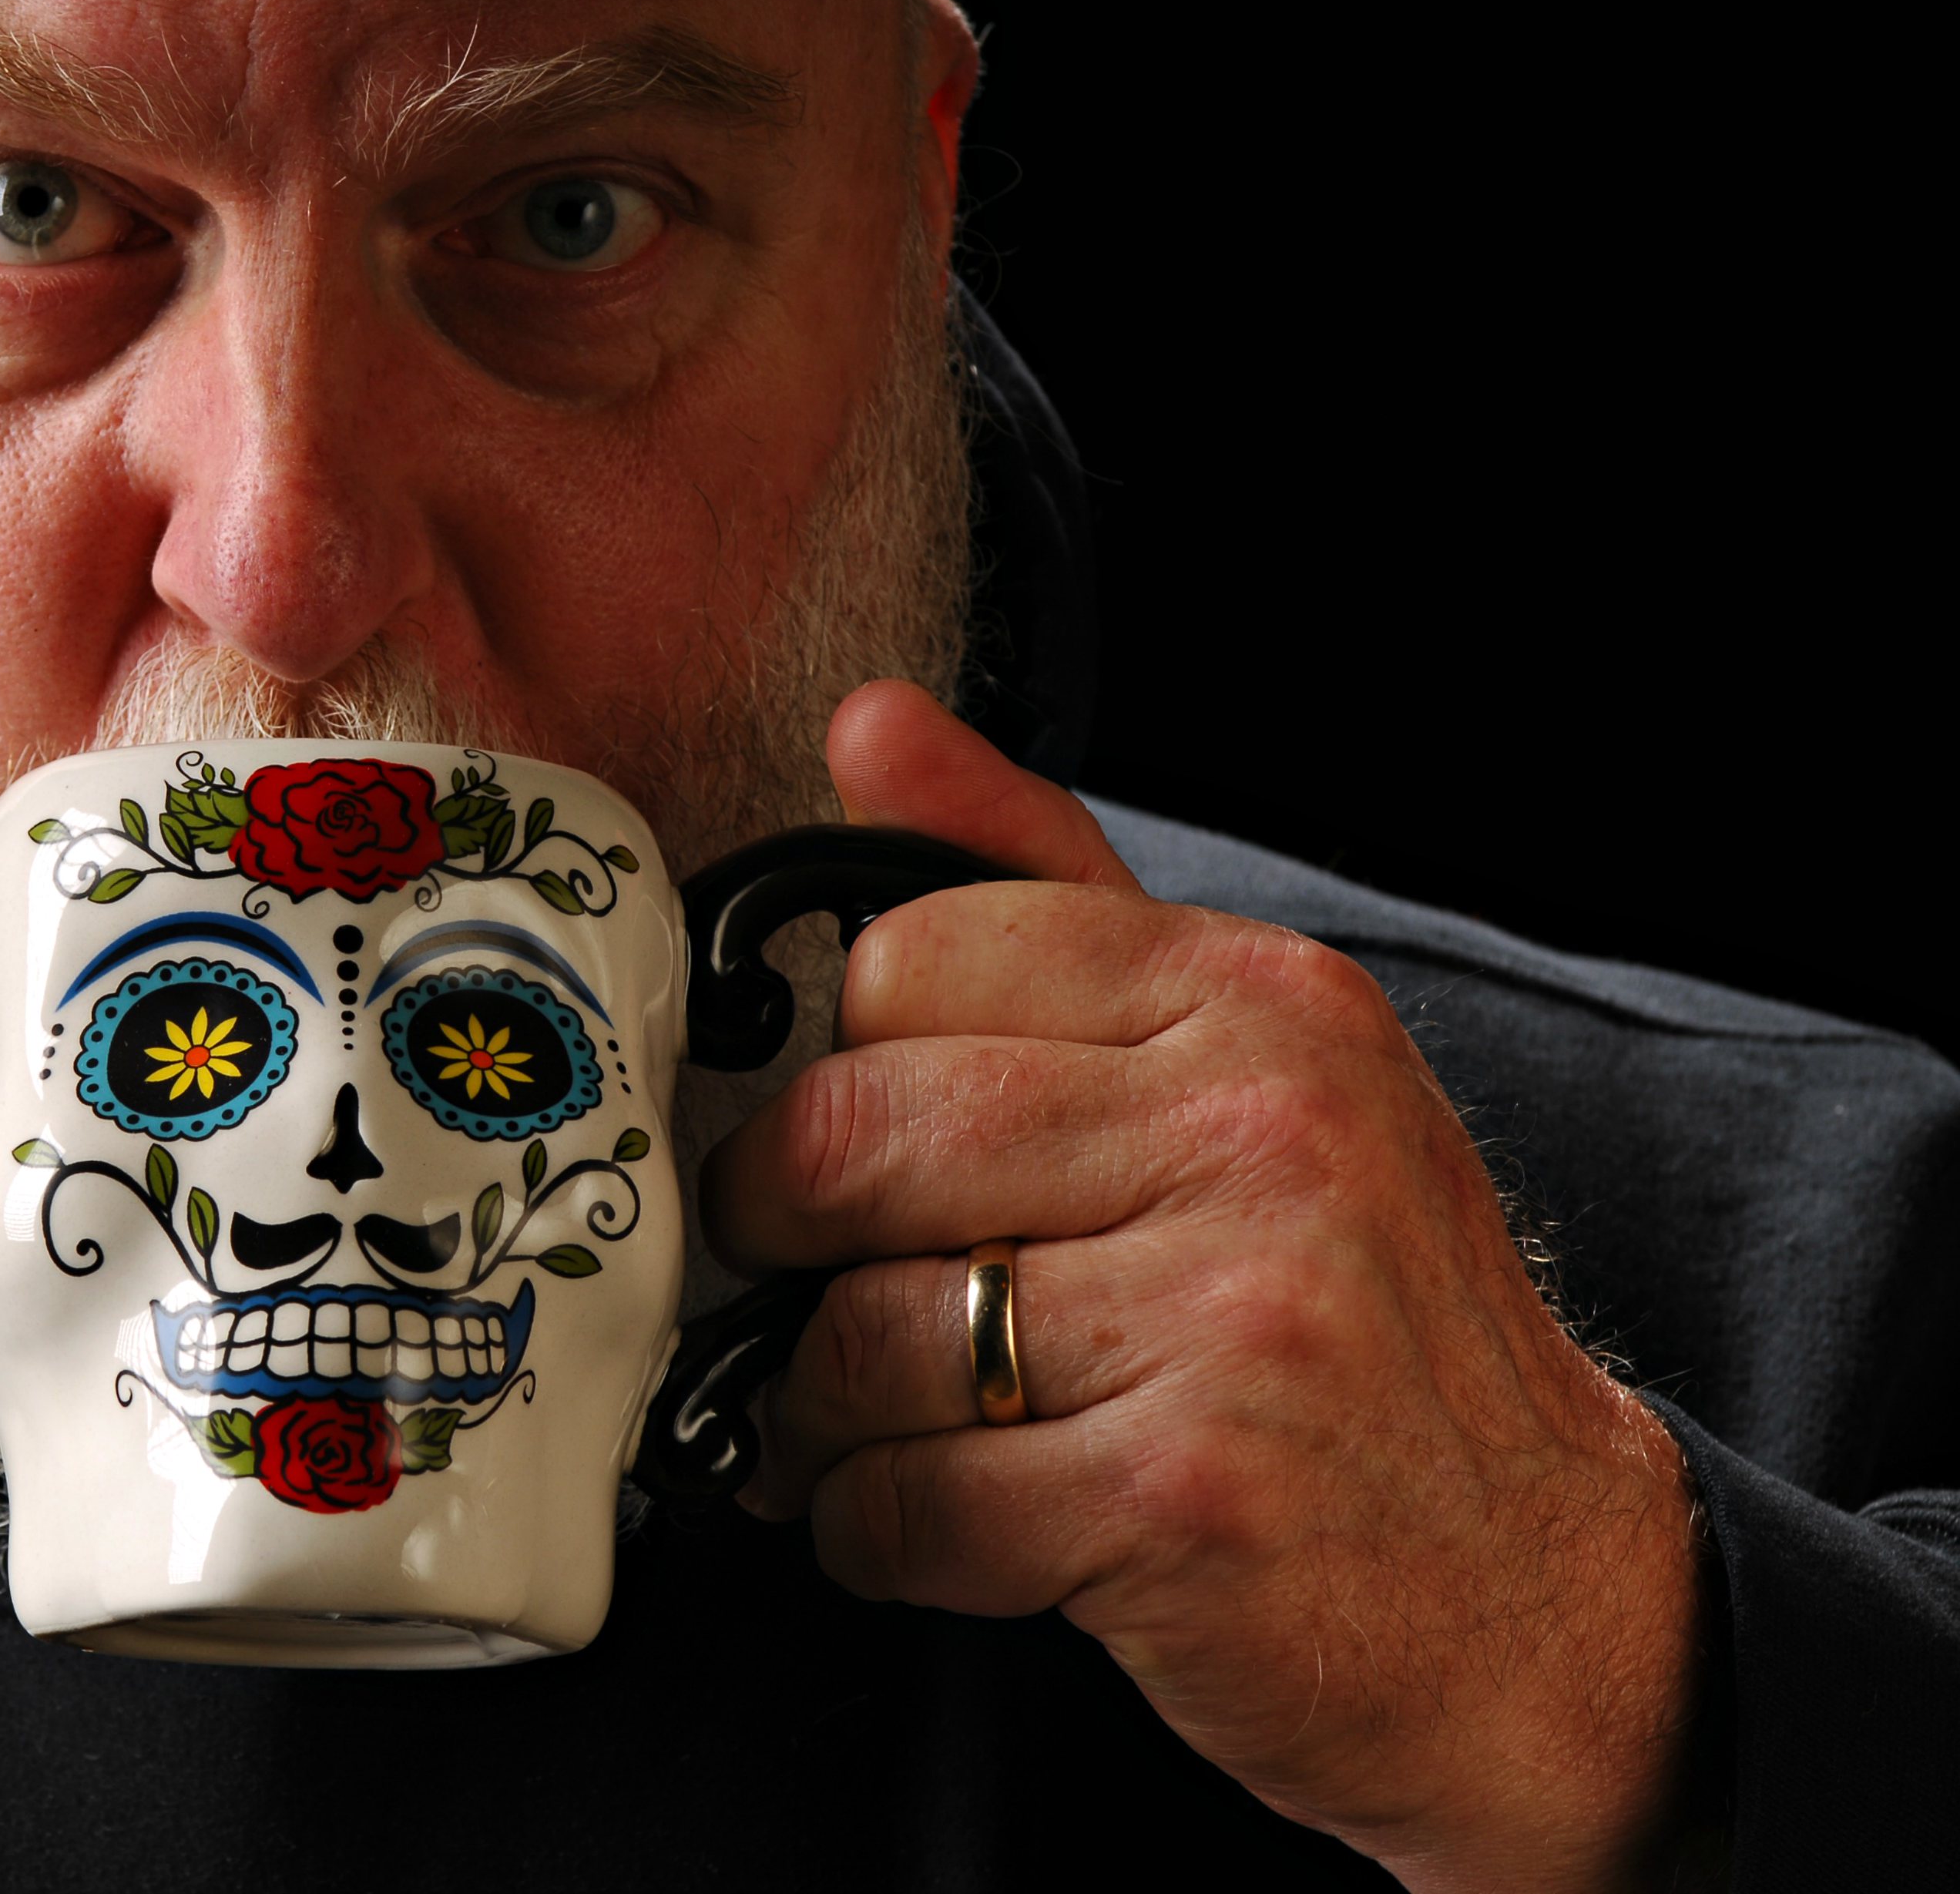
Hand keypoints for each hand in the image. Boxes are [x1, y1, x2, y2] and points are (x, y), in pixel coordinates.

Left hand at [701, 682, 1704, 1891]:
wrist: (1540, 1593)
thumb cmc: (1354, 1324)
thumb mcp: (1241, 1062)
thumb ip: (1042, 883)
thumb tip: (868, 725)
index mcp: (1260, 1000)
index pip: (909, 956)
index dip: (835, 1065)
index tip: (845, 1148)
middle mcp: (1261, 1133)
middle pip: (852, 1134)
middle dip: (778, 1234)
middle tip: (791, 1287)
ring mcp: (1234, 1315)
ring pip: (861, 1330)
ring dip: (814, 1411)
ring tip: (856, 1431)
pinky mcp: (1188, 1498)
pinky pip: (910, 1498)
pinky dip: (874, 1535)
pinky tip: (925, 1528)